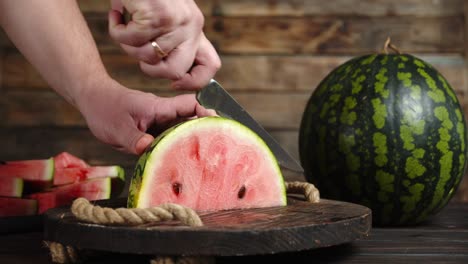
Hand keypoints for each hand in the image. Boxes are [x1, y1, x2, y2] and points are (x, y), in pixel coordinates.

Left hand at [76, 78, 214, 154]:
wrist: (93, 101)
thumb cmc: (105, 108)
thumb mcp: (116, 126)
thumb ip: (133, 138)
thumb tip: (149, 147)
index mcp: (159, 108)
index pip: (189, 105)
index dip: (205, 112)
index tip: (216, 123)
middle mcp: (163, 116)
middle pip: (191, 121)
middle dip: (205, 131)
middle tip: (218, 148)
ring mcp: (159, 125)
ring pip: (181, 133)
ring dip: (192, 142)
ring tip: (205, 159)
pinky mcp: (153, 134)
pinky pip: (169, 141)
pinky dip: (177, 149)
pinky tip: (181, 163)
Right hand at [108, 0, 220, 89]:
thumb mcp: (169, 18)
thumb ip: (174, 43)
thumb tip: (174, 77)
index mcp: (195, 28)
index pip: (211, 66)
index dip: (194, 82)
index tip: (174, 83)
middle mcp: (191, 26)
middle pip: (174, 71)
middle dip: (150, 69)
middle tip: (138, 50)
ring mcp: (174, 21)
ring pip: (146, 57)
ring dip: (127, 44)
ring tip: (125, 23)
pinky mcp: (155, 15)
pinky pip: (128, 40)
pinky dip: (116, 30)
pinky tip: (117, 13)